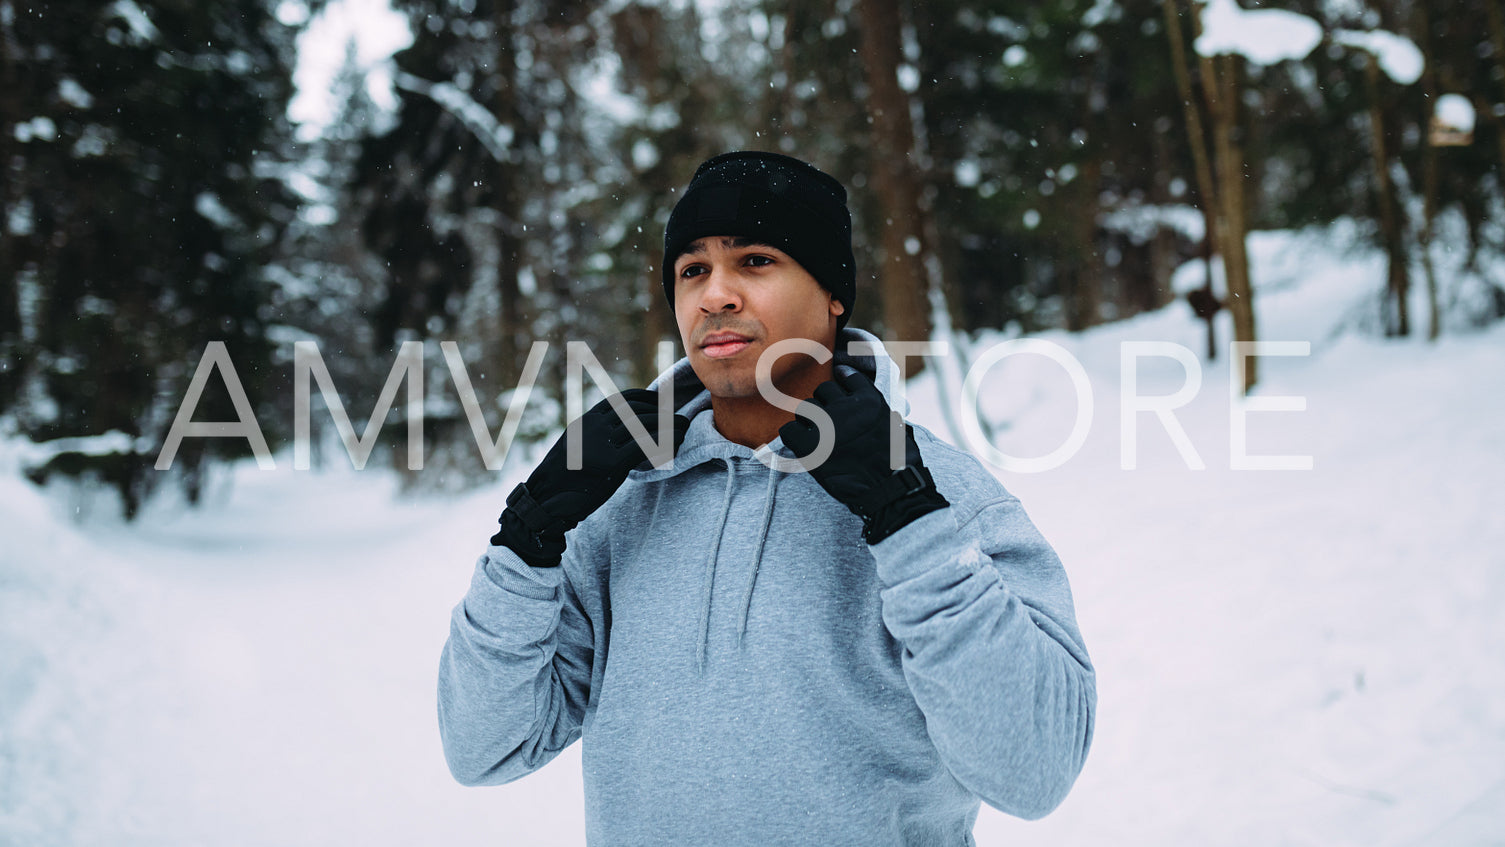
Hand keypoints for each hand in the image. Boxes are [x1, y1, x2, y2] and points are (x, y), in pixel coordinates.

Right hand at [493, 389, 689, 565]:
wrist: (545, 500)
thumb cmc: (562, 477)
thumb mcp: (577, 444)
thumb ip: (597, 433)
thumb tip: (622, 429)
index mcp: (588, 419)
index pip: (623, 399)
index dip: (648, 398)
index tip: (663, 404)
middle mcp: (595, 426)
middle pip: (638, 411)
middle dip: (663, 413)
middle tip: (681, 420)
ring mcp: (602, 444)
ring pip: (644, 427)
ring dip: (669, 427)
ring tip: (684, 430)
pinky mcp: (609, 464)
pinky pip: (644, 447)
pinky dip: (663, 444)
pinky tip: (674, 448)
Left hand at [779, 369, 947, 543]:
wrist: (889, 490)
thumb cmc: (896, 461)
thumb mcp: (894, 423)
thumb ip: (876, 406)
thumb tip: (860, 392)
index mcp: (870, 400)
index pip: (847, 376)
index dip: (842, 382)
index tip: (839, 384)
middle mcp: (847, 408)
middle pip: (823, 390)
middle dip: (825, 404)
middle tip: (829, 423)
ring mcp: (826, 426)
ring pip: (806, 408)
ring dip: (809, 420)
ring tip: (817, 436)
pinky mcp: (810, 446)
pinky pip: (789, 430)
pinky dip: (793, 436)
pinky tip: (802, 445)